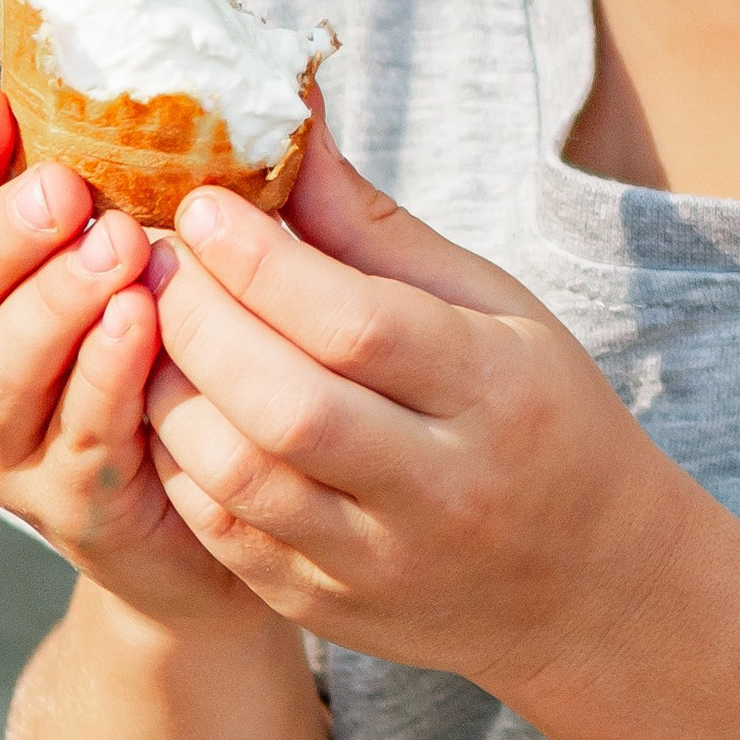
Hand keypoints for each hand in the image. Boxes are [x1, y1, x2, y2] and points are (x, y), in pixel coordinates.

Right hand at [0, 84, 254, 629]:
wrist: (221, 518)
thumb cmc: (195, 356)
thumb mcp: (186, 262)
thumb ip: (198, 186)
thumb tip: (287, 85)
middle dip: (2, 240)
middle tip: (66, 190)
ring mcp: (11, 450)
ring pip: (2, 376)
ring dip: (53, 307)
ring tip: (115, 249)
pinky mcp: (72, 508)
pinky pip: (78, 440)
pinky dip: (103, 380)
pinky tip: (140, 327)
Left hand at [141, 100, 692, 702]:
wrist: (586, 579)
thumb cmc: (537, 408)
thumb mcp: (493, 306)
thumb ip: (379, 230)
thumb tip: (292, 130)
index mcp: (495, 390)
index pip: (360, 323)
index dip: (265, 260)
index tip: (203, 202)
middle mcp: (442, 486)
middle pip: (290, 403)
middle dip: (201, 319)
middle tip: (158, 257)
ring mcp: (381, 561)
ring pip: (242, 479)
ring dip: (172, 390)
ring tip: (152, 324)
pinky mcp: (328, 609)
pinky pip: (226, 537)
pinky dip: (181, 460)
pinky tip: (175, 401)